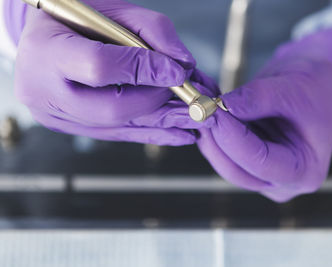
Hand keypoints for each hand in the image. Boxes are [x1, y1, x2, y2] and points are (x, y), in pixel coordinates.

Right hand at [13, 0, 207, 144]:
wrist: (45, 37)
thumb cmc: (77, 16)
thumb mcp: (112, 8)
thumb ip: (152, 29)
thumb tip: (184, 64)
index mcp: (47, 50)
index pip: (99, 66)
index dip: (143, 71)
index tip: (177, 72)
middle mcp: (44, 90)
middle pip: (111, 109)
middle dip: (156, 102)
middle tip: (189, 96)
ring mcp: (56, 115)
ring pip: (118, 127)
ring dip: (162, 123)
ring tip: (195, 120)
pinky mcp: (70, 128)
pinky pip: (116, 134)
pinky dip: (150, 132)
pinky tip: (178, 133)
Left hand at [197, 29, 331, 201]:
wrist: (319, 86)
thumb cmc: (316, 88)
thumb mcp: (292, 88)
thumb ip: (256, 98)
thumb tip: (219, 107)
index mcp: (304, 171)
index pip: (260, 161)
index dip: (232, 136)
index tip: (211, 110)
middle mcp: (283, 182)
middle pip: (236, 170)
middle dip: (215, 139)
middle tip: (198, 109)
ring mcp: (264, 175)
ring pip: (225, 162)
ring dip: (210, 134)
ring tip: (200, 104)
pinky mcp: (250, 163)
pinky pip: (225, 152)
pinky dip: (214, 131)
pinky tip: (207, 110)